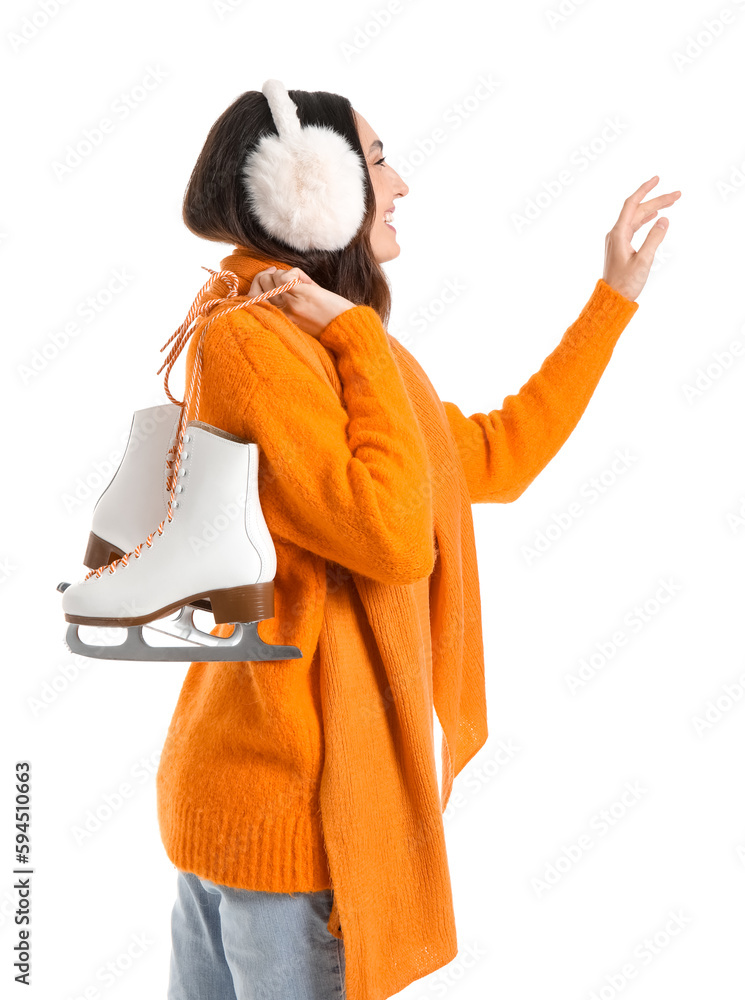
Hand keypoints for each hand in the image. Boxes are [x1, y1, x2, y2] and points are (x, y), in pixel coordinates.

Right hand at [248, 266, 355, 338]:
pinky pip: (286, 276)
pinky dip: (295, 273)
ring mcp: (290, 304)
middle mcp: (280, 313)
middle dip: (270, 275)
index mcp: (278, 320)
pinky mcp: (302, 296)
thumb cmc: (326, 323)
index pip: (251, 298)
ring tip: (298, 281)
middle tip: (284, 275)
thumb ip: (285, 302)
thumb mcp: (299, 318)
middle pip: (260, 285)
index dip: (257, 282)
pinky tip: (306, 282)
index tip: (269, 274)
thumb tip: (276, 277)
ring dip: (284, 274)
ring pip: (272, 279)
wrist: (346, 329)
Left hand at [603, 176, 681, 301]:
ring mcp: (617, 240)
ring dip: (652, 209)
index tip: (658, 179)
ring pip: (636, 219)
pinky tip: (653, 217)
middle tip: (677, 195)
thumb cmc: (626, 283)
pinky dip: (644, 220)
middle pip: (637, 210)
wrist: (612, 299)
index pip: (632, 204)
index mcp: (619, 234)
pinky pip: (633, 227)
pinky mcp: (620, 247)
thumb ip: (654, 239)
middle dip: (657, 200)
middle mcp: (616, 234)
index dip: (645, 190)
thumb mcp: (644, 261)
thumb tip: (664, 220)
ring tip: (670, 202)